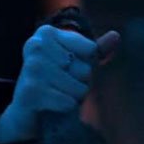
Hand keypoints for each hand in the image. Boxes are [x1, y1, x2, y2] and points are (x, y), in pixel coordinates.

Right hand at [0, 25, 119, 142]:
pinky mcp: (31, 91)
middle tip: (60, 86)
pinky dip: (65, 108)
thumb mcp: (77, 62)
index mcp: (47, 33)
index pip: (91, 49)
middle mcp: (36, 45)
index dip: (87, 65)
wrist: (27, 110)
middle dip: (79, 83)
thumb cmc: (56, 82)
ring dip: (73, 97)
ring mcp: (31, 68)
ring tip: (56, 95)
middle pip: (85, 70)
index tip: (68, 69)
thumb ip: (97, 50)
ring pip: (79, 88)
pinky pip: (68, 102)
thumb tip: (116, 35)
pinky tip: (51, 105)